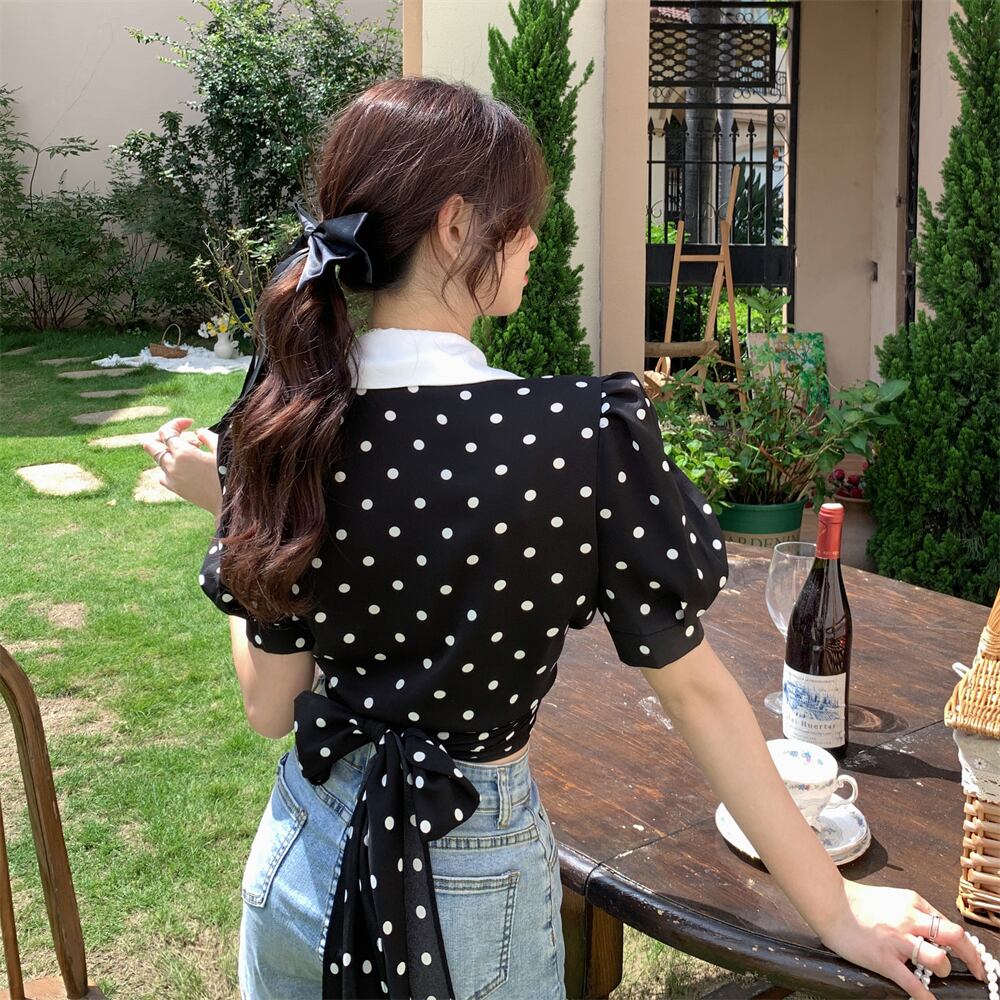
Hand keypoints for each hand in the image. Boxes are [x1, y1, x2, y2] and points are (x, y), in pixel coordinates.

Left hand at [141, 417, 221, 515]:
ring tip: (192, 452)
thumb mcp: (221, 449)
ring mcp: (171, 479)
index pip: (166, 431)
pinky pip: (163, 474)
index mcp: (182, 453)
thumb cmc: (229, 474)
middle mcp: (171, 465)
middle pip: (151, 445)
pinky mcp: (175, 489)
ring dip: (171, 452)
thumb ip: (206, 436)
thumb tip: (198, 433)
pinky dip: (171, 467)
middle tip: (181, 435)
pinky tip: (187, 467)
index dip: (177, 423)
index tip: (191, 423)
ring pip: (159, 459)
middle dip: (164, 436)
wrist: (230, 502)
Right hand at [819, 878, 986, 998]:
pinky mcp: (884, 959)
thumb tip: (934, 932)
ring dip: (943, 971)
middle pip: (954, 938)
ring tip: (938, 975)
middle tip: (977, 972)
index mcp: (913, 903)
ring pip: (937, 960)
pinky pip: (912, 983)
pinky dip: (925, 996)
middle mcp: (909, 920)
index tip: (973, 957)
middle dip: (971, 958)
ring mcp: (897, 940)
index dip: (965, 944)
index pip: (949, 924)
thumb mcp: (893, 898)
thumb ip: (914, 911)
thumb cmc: (858, 902)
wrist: (830, 903)